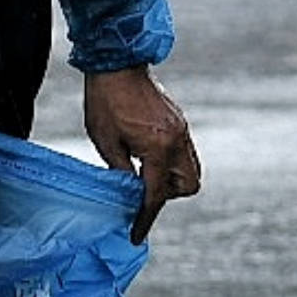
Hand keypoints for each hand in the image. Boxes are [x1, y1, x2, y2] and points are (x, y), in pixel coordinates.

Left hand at [84, 66, 200, 239]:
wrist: (117, 63)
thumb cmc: (105, 101)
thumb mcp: (106, 142)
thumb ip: (121, 172)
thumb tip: (129, 195)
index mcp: (157, 147)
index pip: (156, 194)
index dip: (145, 217)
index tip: (135, 233)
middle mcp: (176, 140)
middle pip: (189, 185)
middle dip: (168, 194)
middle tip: (142, 188)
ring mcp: (182, 129)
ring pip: (191, 169)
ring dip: (172, 178)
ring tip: (144, 171)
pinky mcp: (180, 121)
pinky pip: (184, 152)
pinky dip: (171, 161)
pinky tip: (147, 154)